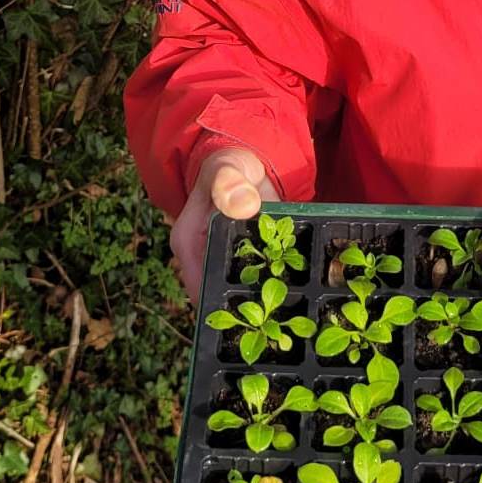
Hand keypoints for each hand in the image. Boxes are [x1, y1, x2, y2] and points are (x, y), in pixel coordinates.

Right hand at [170, 145, 279, 301]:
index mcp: (188, 241)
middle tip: (275, 317)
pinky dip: (271, 283)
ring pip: (238, 291)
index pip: (198, 285)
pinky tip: (293, 292)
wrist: (244, 165)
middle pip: (218, 295)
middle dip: (245, 308)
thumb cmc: (229, 166)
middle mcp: (201, 257)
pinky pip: (255, 278)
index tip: (249, 315)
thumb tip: (243, 206)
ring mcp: (222, 260)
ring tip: (286, 310)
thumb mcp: (228, 168)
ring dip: (260, 298)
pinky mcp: (243, 259)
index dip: (219, 305)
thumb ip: (230, 184)